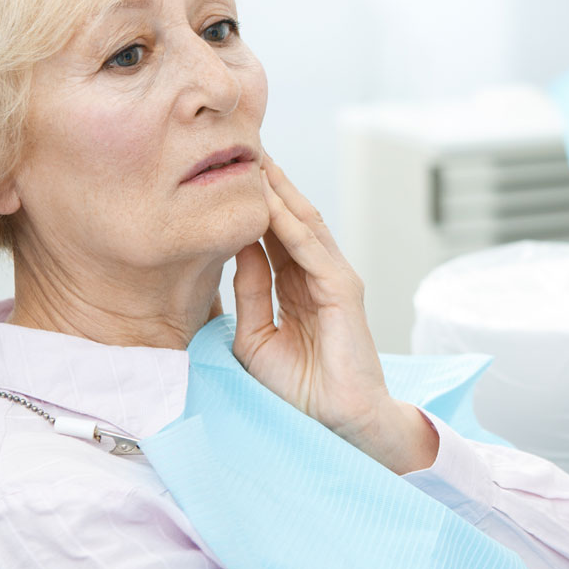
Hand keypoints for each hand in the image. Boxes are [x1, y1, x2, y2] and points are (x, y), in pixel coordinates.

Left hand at [232, 156, 437, 473]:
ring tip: (255, 156)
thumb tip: (238, 250)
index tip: (224, 174)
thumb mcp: (256, 336)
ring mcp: (333, 278)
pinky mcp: (344, 289)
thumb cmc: (298, 389)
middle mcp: (316, 275)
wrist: (335, 422)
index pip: (272, 234)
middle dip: (267, 184)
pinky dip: (290, 222)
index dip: (252, 204)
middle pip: (289, 218)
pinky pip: (311, 248)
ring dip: (279, 190)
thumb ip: (251, 292)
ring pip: (302, 223)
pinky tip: (270, 198)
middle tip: (240, 146)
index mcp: (296, 286)